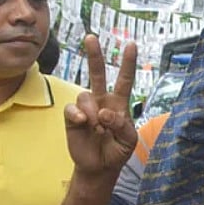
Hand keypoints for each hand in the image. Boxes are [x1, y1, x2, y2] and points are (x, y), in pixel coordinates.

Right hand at [63, 35, 138, 177]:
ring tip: (97, 127)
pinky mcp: (72, 117)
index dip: (128, 63)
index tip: (131, 45)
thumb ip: (122, 125)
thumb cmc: (117, 151)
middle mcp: (102, 101)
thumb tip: (106, 112)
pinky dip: (78, 115)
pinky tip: (84, 123)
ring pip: (85, 95)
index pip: (125, 79)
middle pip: (97, 74)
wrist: (100, 167)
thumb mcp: (129, 139)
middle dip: (94, 55)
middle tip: (91, 37)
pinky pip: (72, 109)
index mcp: (119, 103)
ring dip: (93, 111)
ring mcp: (87, 108)